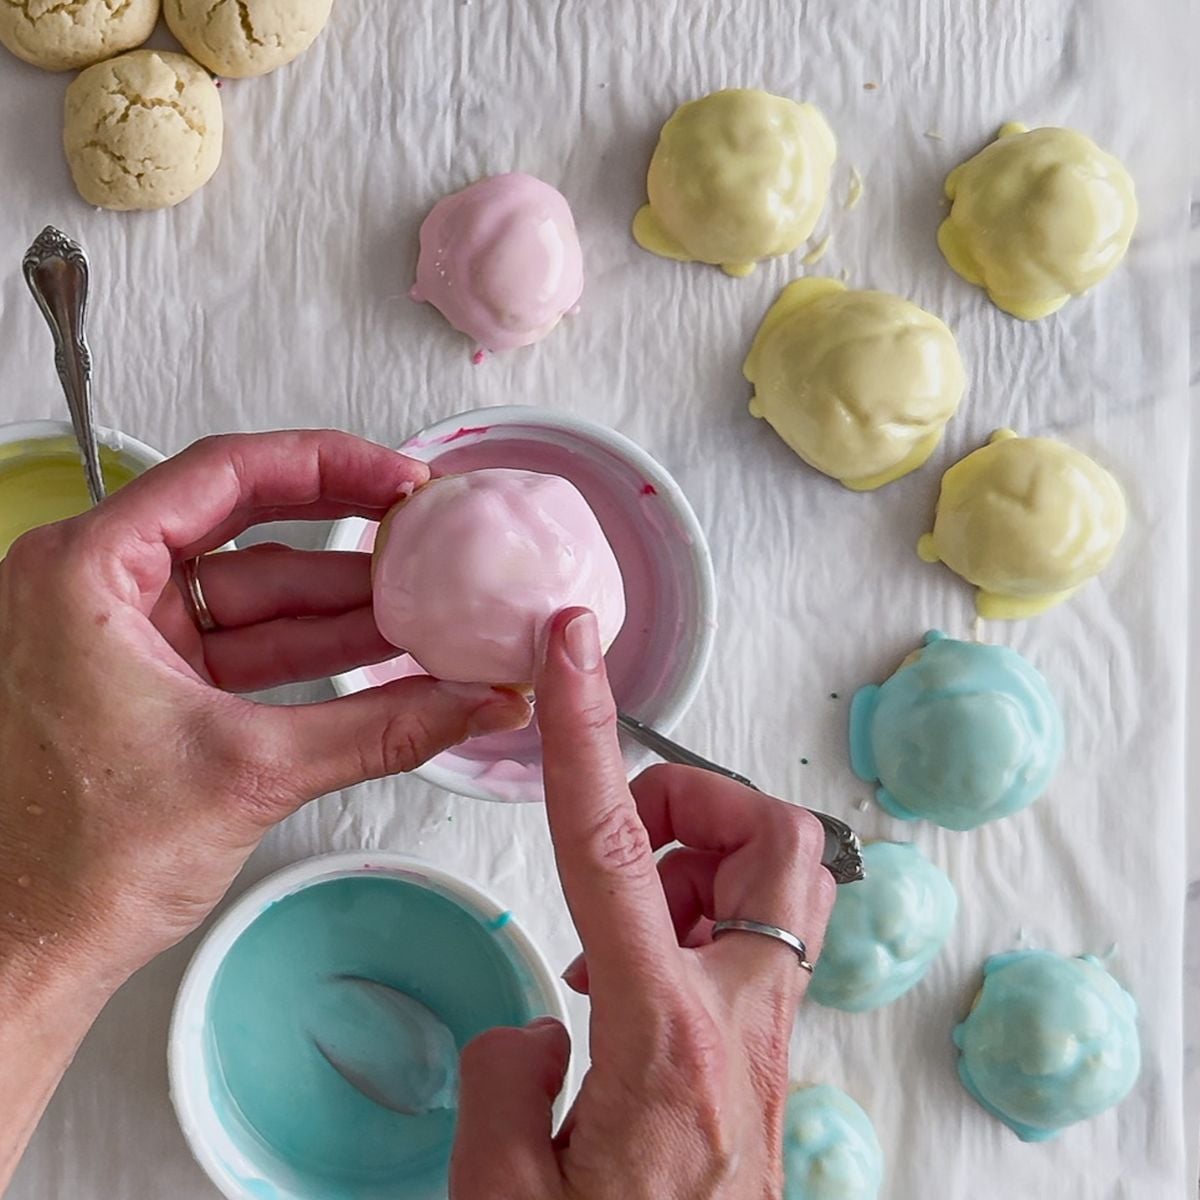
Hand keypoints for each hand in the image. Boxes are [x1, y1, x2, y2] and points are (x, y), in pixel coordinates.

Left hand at [0, 430, 531, 990]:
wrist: (27, 954)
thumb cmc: (72, 865)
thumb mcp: (252, 772)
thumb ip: (382, 729)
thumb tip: (470, 702)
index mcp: (84, 574)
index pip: (224, 474)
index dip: (327, 466)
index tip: (396, 477)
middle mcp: (93, 591)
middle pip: (244, 526)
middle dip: (343, 537)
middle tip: (420, 528)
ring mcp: (120, 639)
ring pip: (251, 594)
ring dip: (338, 606)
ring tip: (422, 608)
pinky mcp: (146, 684)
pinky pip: (242, 646)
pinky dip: (307, 652)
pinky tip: (377, 656)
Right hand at [450, 609, 834, 1199]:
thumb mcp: (501, 1194)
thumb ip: (505, 1075)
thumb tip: (544, 1018)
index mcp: (663, 1034)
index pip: (613, 844)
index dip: (584, 731)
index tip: (572, 650)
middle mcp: (743, 1017)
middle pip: (778, 836)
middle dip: (705, 801)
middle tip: (638, 837)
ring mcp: (774, 1032)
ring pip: (788, 879)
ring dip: (705, 862)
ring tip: (628, 923)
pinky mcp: (777, 1048)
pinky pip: (766, 934)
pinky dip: (704, 917)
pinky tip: (641, 977)